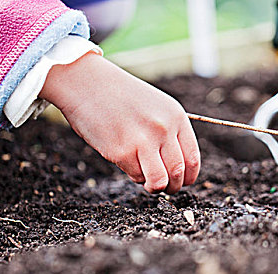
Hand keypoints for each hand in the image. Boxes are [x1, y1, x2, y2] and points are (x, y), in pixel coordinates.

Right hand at [39, 53, 199, 193]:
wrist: (86, 82)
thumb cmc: (119, 96)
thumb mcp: (154, 105)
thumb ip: (168, 131)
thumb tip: (173, 167)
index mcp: (175, 116)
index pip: (192, 158)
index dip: (188, 177)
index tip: (182, 182)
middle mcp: (163, 129)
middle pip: (178, 173)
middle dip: (173, 187)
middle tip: (166, 188)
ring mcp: (143, 141)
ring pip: (160, 181)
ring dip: (156, 188)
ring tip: (149, 185)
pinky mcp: (121, 152)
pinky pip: (135, 176)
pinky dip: (133, 175)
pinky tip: (125, 161)